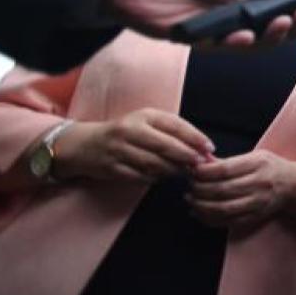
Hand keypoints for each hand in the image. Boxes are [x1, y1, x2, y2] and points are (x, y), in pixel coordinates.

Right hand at [55, 108, 213, 181]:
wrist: (85, 145)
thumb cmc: (126, 133)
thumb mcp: (147, 123)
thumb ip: (173, 133)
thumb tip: (202, 148)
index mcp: (144, 116)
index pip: (175, 125)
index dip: (195, 138)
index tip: (209, 148)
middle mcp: (131, 130)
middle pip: (166, 146)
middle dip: (187, 156)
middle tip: (200, 164)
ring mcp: (119, 150)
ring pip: (155, 164)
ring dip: (174, 170)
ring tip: (185, 171)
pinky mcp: (112, 168)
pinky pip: (141, 176)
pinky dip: (157, 178)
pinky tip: (164, 177)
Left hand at [102, 0, 295, 48]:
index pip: (283, 5)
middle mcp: (237, 14)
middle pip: (276, 29)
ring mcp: (219, 29)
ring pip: (255, 43)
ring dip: (273, 36)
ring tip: (283, 24)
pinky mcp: (197, 41)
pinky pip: (224, 48)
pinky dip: (238, 42)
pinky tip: (246, 34)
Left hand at [185, 150, 295, 228]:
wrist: (293, 185)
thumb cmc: (270, 167)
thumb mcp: (254, 156)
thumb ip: (228, 161)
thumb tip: (200, 162)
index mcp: (258, 164)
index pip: (224, 170)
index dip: (204, 172)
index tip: (191, 170)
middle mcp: (259, 184)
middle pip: (222, 190)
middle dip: (199, 189)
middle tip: (188, 186)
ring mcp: (257, 203)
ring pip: (223, 209)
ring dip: (201, 206)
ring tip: (190, 200)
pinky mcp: (255, 217)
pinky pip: (228, 222)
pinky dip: (209, 219)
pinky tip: (198, 213)